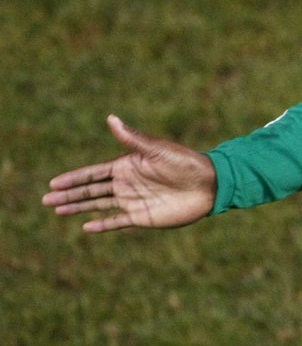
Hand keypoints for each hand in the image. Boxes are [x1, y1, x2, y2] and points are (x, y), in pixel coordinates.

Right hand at [43, 115, 216, 231]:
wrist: (210, 184)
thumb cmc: (185, 163)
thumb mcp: (157, 150)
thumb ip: (132, 139)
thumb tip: (111, 118)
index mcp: (127, 166)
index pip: (93, 173)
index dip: (74, 178)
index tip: (53, 182)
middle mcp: (127, 184)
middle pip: (91, 191)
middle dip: (69, 195)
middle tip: (46, 200)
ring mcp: (133, 200)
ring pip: (99, 205)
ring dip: (78, 208)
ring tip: (57, 211)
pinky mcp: (143, 216)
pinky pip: (117, 221)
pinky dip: (102, 225)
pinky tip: (86, 227)